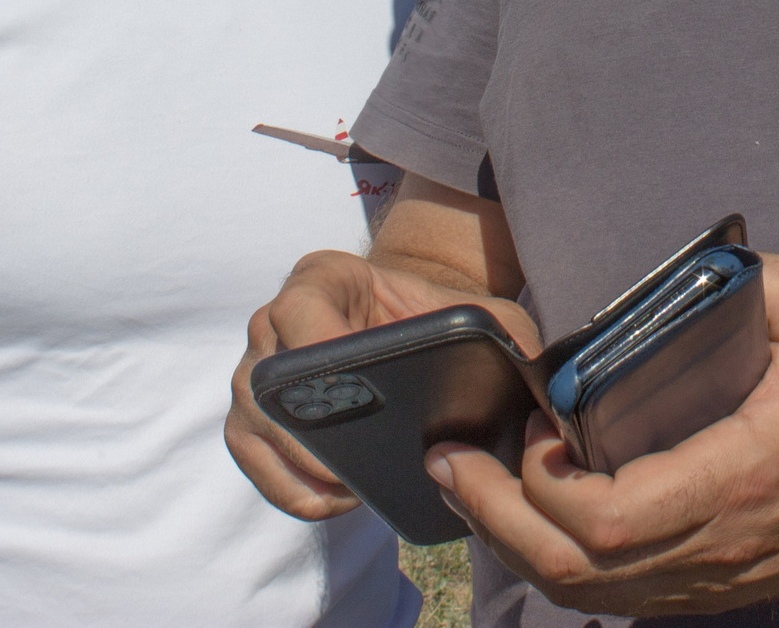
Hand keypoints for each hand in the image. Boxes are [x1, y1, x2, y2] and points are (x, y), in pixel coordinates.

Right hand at [226, 249, 539, 519]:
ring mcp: (256, 374)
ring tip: (356, 488)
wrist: (407, 330)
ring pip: (256, 428)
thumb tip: (524, 374)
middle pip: (269, 381)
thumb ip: (505, 333)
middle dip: (309, 433)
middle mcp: (274, 322)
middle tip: (354, 467)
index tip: (352, 387)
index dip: (317, 345)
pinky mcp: (253, 421)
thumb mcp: (479, 312)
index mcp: (323, 279)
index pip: (299, 306)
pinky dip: (293, 491)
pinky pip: (256, 464)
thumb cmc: (439, 318)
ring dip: (303, 469)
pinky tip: (339, 499)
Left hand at [427, 253, 778, 616]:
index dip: (542, 488)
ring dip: (518, 546)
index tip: (524, 430)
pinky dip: (562, 563)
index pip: (611, 518)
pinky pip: (619, 598)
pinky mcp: (717, 589)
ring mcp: (717, 578)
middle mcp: (720, 543)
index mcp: (741, 476)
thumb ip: (747, 276)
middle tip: (449, 464)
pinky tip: (532, 516)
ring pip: (590, 597)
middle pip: (577, 571)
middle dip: (495, 522)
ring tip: (473, 486)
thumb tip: (676, 268)